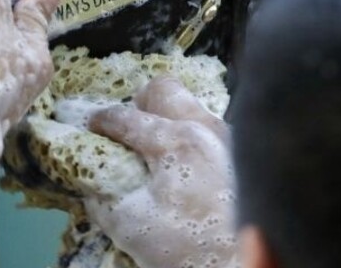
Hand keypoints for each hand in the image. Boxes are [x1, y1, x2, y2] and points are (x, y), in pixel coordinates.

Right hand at [83, 78, 239, 267]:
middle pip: (165, 91)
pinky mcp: (245, 157)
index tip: (92, 125)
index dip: (102, 121)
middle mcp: (207, 128)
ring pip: (193, 108)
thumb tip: (94, 185)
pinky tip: (188, 170)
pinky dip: (193, 140)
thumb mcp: (131, 227)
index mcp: (176, 141)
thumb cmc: (190, 246)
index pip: (127, 118)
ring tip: (159, 153)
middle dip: (141, 104)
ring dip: (170, 121)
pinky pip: (212, 131)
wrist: (248, 267)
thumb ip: (104, 199)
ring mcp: (231, 139)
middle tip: (131, 129)